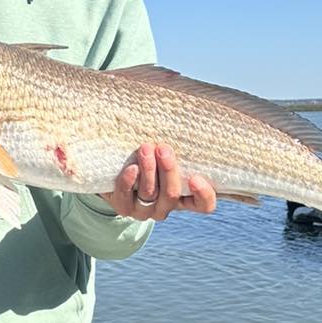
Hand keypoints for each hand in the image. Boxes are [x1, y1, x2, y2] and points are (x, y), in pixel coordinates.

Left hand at [100, 143, 216, 219]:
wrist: (117, 172)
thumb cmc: (151, 157)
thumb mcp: (166, 155)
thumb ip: (177, 146)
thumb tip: (187, 111)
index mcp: (184, 198)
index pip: (204, 205)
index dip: (203, 194)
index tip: (195, 177)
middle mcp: (165, 207)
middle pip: (172, 195)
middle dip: (168, 170)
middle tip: (163, 148)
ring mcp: (144, 211)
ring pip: (150, 193)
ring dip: (149, 169)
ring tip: (146, 148)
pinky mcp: (123, 208)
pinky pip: (126, 197)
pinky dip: (129, 181)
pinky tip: (131, 168)